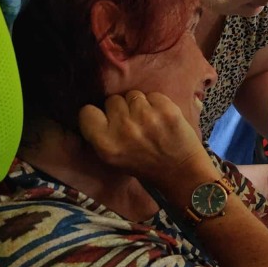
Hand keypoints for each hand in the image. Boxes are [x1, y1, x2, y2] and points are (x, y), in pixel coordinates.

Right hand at [78, 91, 213, 187]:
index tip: (107, 119)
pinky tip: (162, 119)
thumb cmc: (144, 165)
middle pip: (112, 100)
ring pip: (133, 94)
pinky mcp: (166, 109)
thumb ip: (100, 135)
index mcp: (106, 144)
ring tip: (149, 122)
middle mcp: (123, 129)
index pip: (87, 111)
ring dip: (140, 105)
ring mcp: (146, 117)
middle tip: (133, 125)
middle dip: (121, 109)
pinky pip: (153, 95)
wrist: (181, 171)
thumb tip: (94, 110)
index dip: (97, 114)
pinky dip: (158, 104)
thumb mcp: (112, 157)